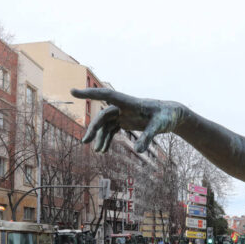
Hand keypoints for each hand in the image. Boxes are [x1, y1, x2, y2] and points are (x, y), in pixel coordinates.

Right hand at [71, 88, 186, 152]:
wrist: (171, 114)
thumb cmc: (166, 116)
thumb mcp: (159, 127)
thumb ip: (148, 137)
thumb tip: (139, 151)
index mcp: (129, 102)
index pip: (106, 95)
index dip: (89, 94)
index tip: (73, 91)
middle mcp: (123, 107)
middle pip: (103, 116)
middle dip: (94, 128)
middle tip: (85, 142)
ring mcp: (123, 114)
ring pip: (106, 124)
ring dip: (100, 137)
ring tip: (98, 151)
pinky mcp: (126, 120)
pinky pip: (112, 129)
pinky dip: (107, 139)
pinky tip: (103, 150)